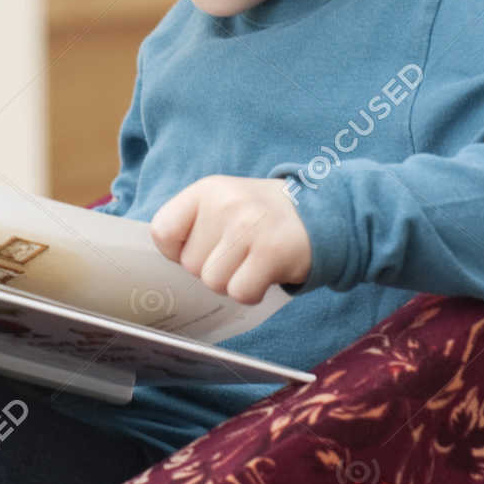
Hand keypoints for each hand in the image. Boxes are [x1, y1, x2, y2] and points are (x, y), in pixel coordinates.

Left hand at [149, 175, 311, 302]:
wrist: (321, 212)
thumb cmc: (259, 217)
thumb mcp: (222, 203)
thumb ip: (190, 225)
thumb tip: (164, 265)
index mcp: (206, 190)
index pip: (162, 232)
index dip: (176, 251)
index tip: (201, 247)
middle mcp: (226, 203)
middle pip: (190, 265)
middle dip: (212, 267)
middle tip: (239, 251)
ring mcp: (249, 226)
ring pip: (213, 282)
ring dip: (232, 281)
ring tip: (252, 261)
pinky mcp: (272, 252)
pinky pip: (240, 292)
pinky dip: (252, 292)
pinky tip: (265, 273)